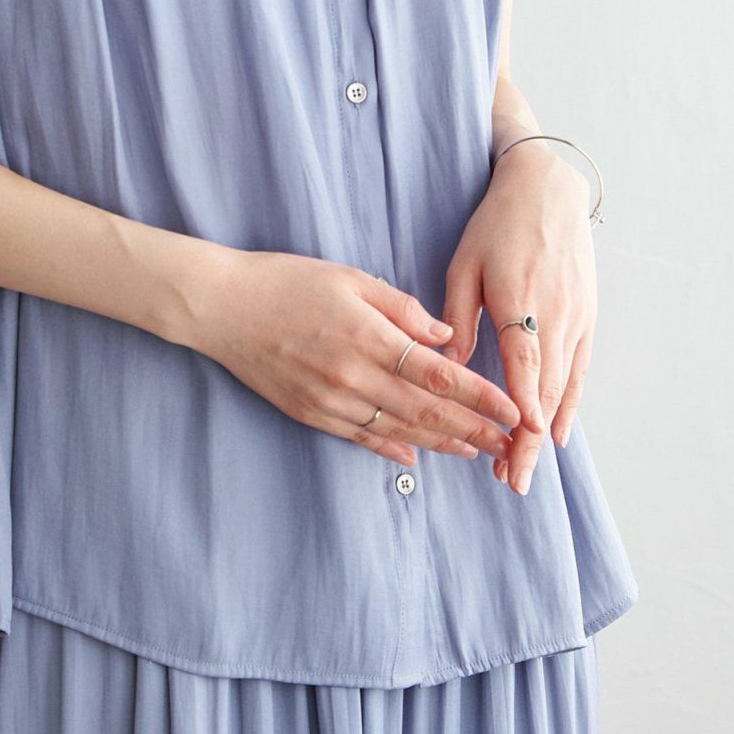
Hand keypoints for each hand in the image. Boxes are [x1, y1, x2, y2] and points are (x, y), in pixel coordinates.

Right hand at [185, 249, 522, 468]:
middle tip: (510, 444)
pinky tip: (416, 455)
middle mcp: (352, 376)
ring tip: (476, 452)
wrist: (222, 307)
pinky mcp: (311, 413)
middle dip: (474, 429)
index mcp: (367, 337)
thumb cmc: (286, 281)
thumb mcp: (349, 279)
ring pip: (399, 429)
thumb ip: (401, 308)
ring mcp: (330, 400)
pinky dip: (391, 447)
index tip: (512, 409)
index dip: (479, 396)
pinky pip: (361, 437)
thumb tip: (445, 337)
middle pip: (426, 411)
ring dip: (442, 443)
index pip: (437, 375)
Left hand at [439, 142, 596, 494]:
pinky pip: (579, 370)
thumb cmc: (496, 225)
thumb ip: (456, 316)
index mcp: (519, 302)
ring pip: (563, 387)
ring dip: (544, 430)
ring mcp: (575, 318)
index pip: (523, 372)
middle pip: (545, 392)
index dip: (518, 417)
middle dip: (527, 441)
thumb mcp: (464, 263)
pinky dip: (569, 404)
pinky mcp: (586, 317)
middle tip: (509, 479)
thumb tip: (444, 364)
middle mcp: (553, 316)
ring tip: (523, 465)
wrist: (547, 188)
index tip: (506, 454)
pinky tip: (556, 434)